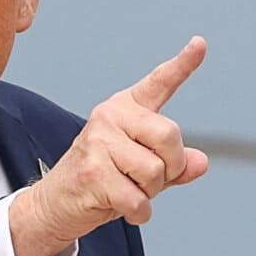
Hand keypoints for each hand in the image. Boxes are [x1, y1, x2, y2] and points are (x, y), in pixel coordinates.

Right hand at [9, 37, 207, 255]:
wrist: (55, 203)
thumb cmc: (100, 182)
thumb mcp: (141, 169)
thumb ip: (173, 163)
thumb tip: (200, 162)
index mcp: (124, 109)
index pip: (159, 83)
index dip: (183, 64)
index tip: (200, 43)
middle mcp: (110, 117)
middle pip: (169, 136)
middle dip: (170, 167)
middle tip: (148, 180)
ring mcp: (98, 142)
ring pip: (155, 171)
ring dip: (150, 193)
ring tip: (126, 191)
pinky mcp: (93, 172)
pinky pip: (138, 199)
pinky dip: (139, 212)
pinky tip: (123, 208)